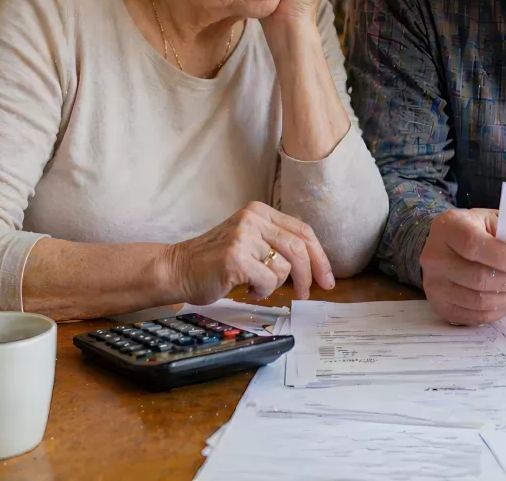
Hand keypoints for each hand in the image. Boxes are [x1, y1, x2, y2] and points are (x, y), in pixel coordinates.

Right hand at [164, 201, 334, 303]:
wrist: (178, 269)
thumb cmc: (215, 261)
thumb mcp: (249, 240)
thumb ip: (276, 243)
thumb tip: (315, 265)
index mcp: (259, 211)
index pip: (303, 231)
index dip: (320, 256)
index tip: (327, 278)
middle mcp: (253, 219)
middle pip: (299, 248)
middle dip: (309, 275)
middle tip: (306, 294)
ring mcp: (243, 237)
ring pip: (284, 267)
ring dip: (274, 285)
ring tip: (256, 285)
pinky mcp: (236, 258)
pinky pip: (268, 281)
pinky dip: (262, 292)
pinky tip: (247, 289)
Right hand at [420, 208, 505, 325]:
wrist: (444, 245)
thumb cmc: (474, 230)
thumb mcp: (490, 220)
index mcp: (448, 227)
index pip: (474, 245)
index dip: (504, 257)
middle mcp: (435, 257)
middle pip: (478, 278)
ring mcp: (433, 284)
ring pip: (477, 301)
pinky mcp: (438, 306)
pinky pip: (473, 316)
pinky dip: (498, 312)